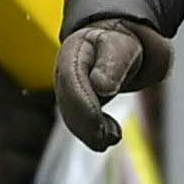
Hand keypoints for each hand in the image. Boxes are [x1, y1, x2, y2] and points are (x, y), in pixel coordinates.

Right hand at [55, 21, 172, 150]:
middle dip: (86, 124)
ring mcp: (67, 91)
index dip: (82, 104)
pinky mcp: (74, 106)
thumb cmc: (116, 46)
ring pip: (72, 117)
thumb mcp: (119, 48)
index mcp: (74, 53)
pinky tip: (110, 136)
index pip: (71, 80)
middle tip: (108, 138)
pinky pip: (79, 124)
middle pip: (68, 103)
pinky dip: (92, 135)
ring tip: (113, 137)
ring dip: (90, 133)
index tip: (98, 121)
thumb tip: (102, 87)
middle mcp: (64, 74)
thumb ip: (112, 65)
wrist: (113, 48)